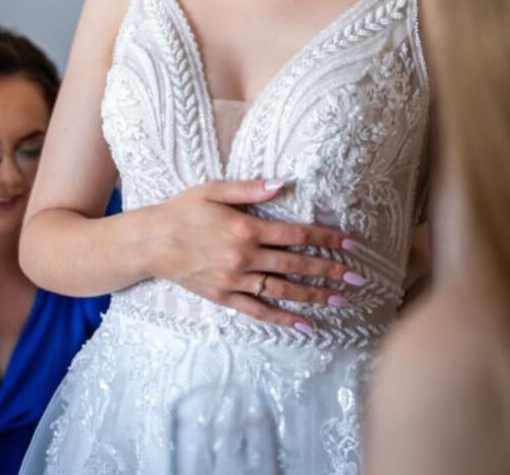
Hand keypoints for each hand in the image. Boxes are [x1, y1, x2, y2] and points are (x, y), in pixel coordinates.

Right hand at [152, 179, 363, 333]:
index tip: (350, 245)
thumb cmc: (183, 210)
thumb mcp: (213, 189)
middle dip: (330, 270)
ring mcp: (236, 280)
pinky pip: (259, 311)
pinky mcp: (225, 297)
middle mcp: (245, 257)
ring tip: (341, 300)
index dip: (326, 239)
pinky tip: (305, 325)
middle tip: (357, 277)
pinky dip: (283, 319)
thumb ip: (249, 188)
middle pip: (296, 264)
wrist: (151, 242)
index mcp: (246, 227)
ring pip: (283, 290)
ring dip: (315, 295)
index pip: (297, 235)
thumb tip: (282, 183)